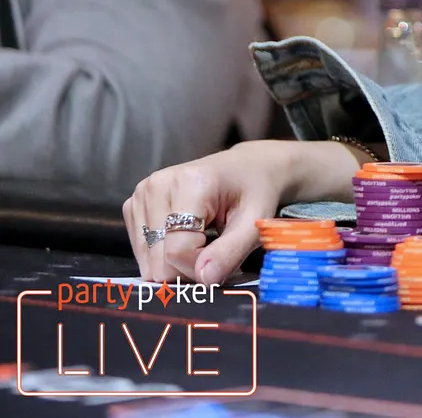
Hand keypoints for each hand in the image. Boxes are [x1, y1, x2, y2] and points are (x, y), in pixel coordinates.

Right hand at [123, 140, 358, 283]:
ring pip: (146, 254)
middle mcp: (160, 182)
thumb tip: (203, 282)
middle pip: (159, 256)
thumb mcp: (259, 220)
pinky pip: (140, 244)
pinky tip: (190, 237)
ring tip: (207, 243)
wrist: (254, 164)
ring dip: (176, 262)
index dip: (200, 272)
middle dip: (188, 270)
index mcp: (192, 183)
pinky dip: (163, 251)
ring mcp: (145, 189)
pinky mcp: (136, 198)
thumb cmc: (262, 191)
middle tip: (218, 259)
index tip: (222, 272)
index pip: (179, 252)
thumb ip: (232, 251)